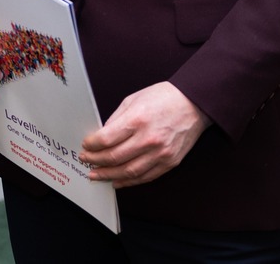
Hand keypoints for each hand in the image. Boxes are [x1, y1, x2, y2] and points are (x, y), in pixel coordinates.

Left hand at [80, 81, 210, 187]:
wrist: (194, 104)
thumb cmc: (163, 98)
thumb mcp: (133, 99)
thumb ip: (116, 119)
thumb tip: (101, 136)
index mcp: (137, 119)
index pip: (106, 139)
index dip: (91, 145)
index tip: (85, 145)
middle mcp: (149, 139)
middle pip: (114, 157)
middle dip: (95, 161)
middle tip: (85, 160)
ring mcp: (160, 153)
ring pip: (129, 172)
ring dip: (109, 175)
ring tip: (96, 175)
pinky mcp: (170, 162)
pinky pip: (146, 177)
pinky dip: (129, 182)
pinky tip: (117, 180)